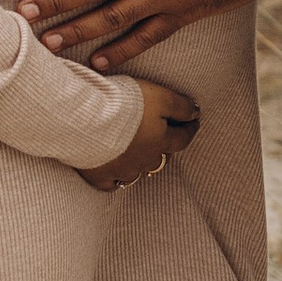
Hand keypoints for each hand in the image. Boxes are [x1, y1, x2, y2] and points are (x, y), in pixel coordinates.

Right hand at [78, 78, 201, 189]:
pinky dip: (116, 178)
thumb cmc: (124, 104)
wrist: (84, 120)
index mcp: (160, 141)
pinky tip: (115, 172)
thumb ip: (181, 106)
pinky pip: (112, 183)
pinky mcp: (99, 176)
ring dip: (141, 163)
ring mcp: (122, 171)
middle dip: (164, 148)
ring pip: (138, 172)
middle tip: (164, 137)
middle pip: (161, 158)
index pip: (182, 137)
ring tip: (139, 153)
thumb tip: (197, 114)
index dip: (189, 128)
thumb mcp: (160, 96)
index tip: (194, 121)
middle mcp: (144, 160)